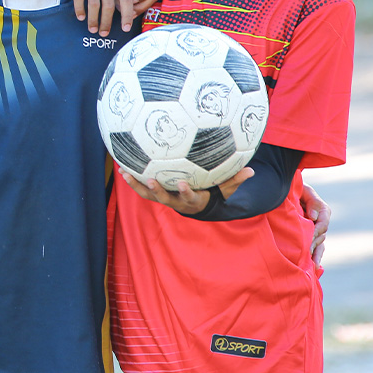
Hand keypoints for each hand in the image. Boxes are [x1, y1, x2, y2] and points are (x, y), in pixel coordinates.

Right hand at [70, 0, 134, 34]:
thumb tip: (125, 11)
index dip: (126, 15)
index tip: (126, 29)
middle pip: (108, 5)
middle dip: (106, 22)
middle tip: (104, 34)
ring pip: (93, 3)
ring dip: (93, 19)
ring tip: (93, 29)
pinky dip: (79, 8)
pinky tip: (80, 17)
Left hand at [120, 165, 253, 214]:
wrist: (197, 205)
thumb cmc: (212, 192)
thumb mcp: (224, 189)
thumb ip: (235, 180)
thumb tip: (251, 170)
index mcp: (193, 200)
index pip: (190, 197)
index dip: (186, 192)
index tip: (183, 184)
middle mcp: (176, 202)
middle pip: (165, 199)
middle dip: (158, 191)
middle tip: (151, 179)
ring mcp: (164, 198)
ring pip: (148, 194)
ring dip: (137, 184)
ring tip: (125, 173)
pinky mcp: (154, 194)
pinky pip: (141, 187)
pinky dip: (133, 179)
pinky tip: (122, 167)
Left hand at [300, 181, 330, 266]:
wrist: (287, 190)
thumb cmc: (295, 188)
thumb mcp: (304, 190)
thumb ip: (312, 202)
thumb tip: (312, 217)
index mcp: (322, 210)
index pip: (322, 223)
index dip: (316, 230)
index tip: (310, 237)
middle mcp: (320, 221)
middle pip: (321, 235)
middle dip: (314, 244)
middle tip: (308, 254)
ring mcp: (315, 230)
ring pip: (319, 244)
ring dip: (316, 254)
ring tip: (314, 265)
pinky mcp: (309, 235)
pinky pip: (315, 247)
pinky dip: (315, 256)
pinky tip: (314, 267)